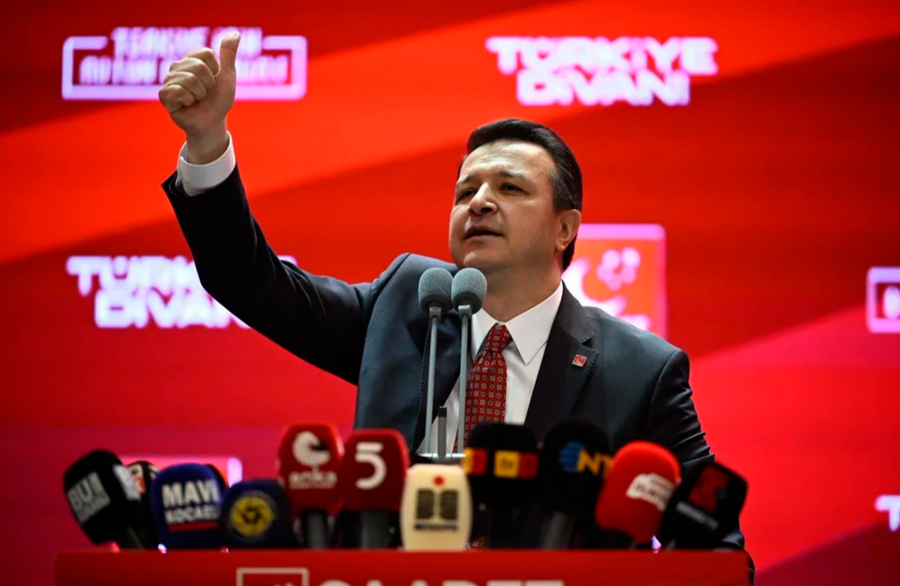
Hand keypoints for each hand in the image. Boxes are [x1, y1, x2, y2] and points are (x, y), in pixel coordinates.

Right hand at [159, 32, 240, 162]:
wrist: (212, 122)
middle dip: (208, 85)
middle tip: (205, 94)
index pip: (206, 54)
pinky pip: (177, 91)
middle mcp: (178, 66)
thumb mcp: (227, 75)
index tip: (213, 81)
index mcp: (192, 59)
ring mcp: (169, 80)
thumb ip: (228, 54)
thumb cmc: (219, 100)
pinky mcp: (164, 94)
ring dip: (199, 94)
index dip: (215, 71)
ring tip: (196, 100)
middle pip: (198, 67)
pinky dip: (188, 101)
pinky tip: (187, 104)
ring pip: (189, 79)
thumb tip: (235, 32)